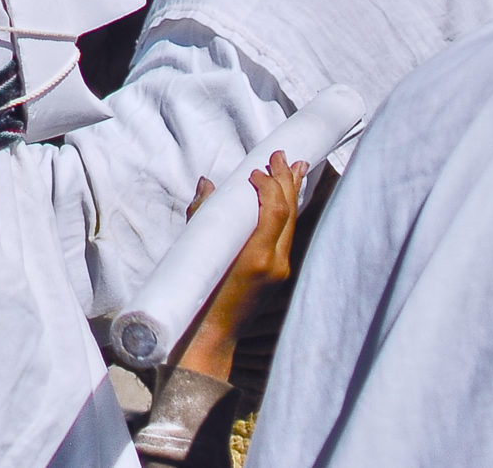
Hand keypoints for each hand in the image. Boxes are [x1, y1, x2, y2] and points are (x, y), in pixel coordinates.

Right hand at [176, 152, 305, 379]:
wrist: (210, 335)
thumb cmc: (197, 295)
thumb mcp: (196, 251)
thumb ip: (202, 215)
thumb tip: (208, 184)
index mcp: (257, 258)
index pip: (274, 212)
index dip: (269, 186)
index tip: (255, 170)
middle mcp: (276, 264)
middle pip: (288, 214)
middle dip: (286, 181)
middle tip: (281, 156)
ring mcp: (280, 271)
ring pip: (292, 224)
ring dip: (292, 193)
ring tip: (297, 167)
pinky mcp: (278, 275)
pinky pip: (287, 235)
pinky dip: (287, 212)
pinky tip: (288, 199)